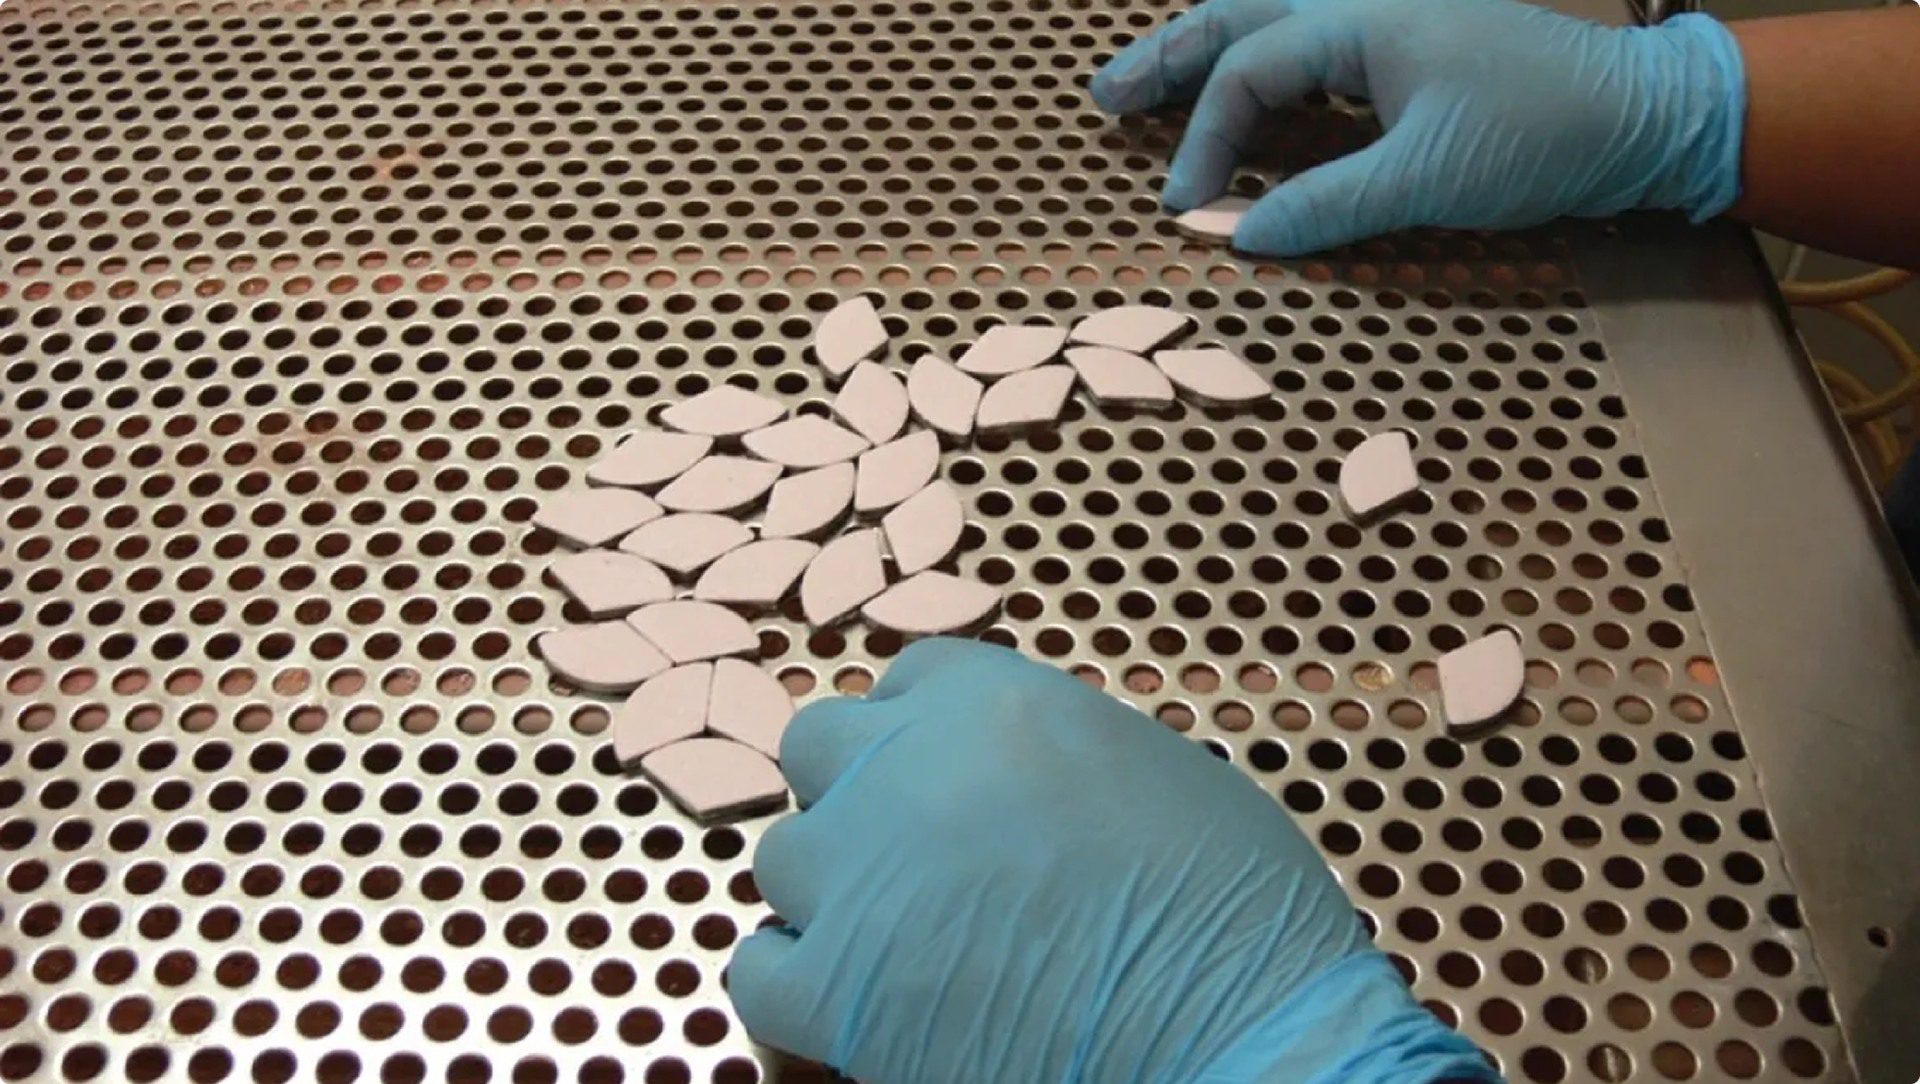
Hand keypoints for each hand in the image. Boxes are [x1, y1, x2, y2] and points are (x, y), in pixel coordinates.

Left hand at [728, 639, 1496, 1083]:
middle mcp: (903, 770)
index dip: (922, 731)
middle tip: (913, 852)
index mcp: (988, 702)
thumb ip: (1049, 750)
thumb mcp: (1154, 768)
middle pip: (820, 750)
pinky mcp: (831, 989)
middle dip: (857, 793)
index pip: (905, 681)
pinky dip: (796, 982)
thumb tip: (1013, 779)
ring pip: (786, 856)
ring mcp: (856, 878)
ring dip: (832, 888)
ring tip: (898, 935)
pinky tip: (850, 998)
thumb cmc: (1230, 910)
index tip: (945, 773)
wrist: (1233, 1033)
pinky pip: (759, 965)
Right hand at [1089, 0, 1745, 255]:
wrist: (1642, 116)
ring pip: (1272, 19)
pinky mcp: (1412, 46)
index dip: (1202, 140)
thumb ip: (1325, 206)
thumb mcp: (1427, 179)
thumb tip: (1239, 239)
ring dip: (1208, 51)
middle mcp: (1365, 1)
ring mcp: (1389, 18)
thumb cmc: (1540, 133)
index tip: (1180, 206)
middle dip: (1167, 55)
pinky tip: (1249, 97)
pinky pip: (1312, 43)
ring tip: (1149, 84)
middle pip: (1239, 13)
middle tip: (1106, 96)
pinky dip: (1263, 67)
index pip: (1250, 71)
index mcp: (1362, 15)